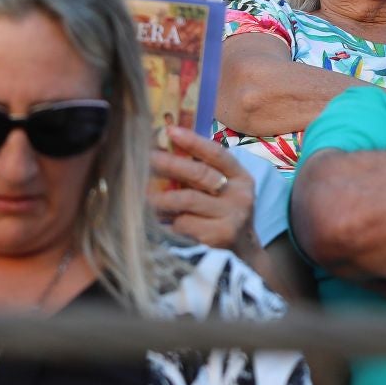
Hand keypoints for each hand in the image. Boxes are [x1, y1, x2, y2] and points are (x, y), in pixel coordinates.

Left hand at [150, 126, 256, 254]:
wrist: (242, 253)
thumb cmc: (223, 215)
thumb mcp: (222, 192)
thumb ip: (203, 174)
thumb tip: (165, 148)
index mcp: (241, 178)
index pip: (217, 154)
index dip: (194, 141)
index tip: (170, 131)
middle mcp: (241, 195)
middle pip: (200, 175)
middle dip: (169, 164)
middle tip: (145, 158)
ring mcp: (232, 217)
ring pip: (187, 201)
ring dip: (160, 198)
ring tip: (143, 196)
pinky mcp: (219, 237)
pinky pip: (184, 224)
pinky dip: (169, 222)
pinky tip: (163, 223)